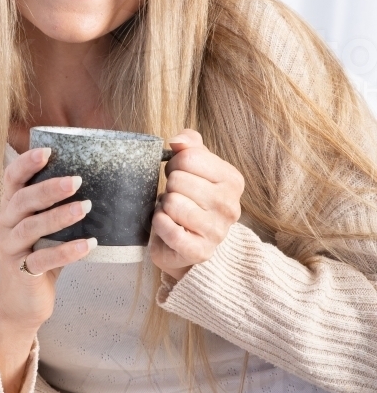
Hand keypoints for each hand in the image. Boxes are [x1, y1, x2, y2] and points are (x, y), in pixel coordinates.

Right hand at [0, 147, 96, 392]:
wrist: (22, 303)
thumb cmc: (39, 256)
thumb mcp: (43, 229)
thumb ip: (57, 208)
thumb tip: (100, 182)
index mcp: (9, 209)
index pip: (11, 179)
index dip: (26, 163)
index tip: (48, 151)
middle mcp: (4, 226)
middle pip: (22, 201)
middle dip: (49, 188)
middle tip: (77, 180)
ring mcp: (10, 250)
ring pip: (30, 228)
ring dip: (59, 216)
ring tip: (85, 208)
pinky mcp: (21, 273)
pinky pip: (43, 259)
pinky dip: (67, 251)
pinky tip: (88, 245)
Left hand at [149, 129, 243, 281]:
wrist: (189, 243)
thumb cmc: (191, 200)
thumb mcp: (194, 167)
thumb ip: (190, 145)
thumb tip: (177, 140)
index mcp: (232, 180)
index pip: (189, 157)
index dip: (175, 164)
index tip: (179, 175)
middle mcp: (230, 206)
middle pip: (178, 180)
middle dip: (169, 187)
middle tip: (176, 196)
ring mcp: (217, 231)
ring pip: (172, 203)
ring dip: (164, 206)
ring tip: (173, 212)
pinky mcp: (200, 251)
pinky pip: (168, 229)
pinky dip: (160, 223)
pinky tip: (167, 224)